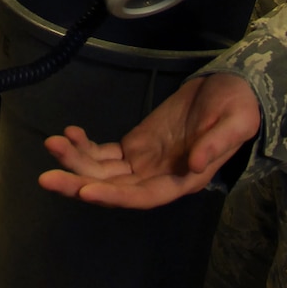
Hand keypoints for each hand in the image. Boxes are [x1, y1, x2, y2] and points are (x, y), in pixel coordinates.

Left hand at [39, 72, 261, 208]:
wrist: (231, 91)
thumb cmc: (238, 108)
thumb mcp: (236, 122)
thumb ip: (217, 144)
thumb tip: (193, 165)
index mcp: (182, 181)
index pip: (143, 196)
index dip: (115, 196)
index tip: (85, 191)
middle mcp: (157, 178)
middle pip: (113, 189)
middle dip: (79, 183)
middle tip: (48, 176)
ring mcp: (143, 164)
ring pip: (102, 172)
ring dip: (76, 162)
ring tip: (52, 144)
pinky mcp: (134, 147)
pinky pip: (104, 153)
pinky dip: (84, 146)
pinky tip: (69, 133)